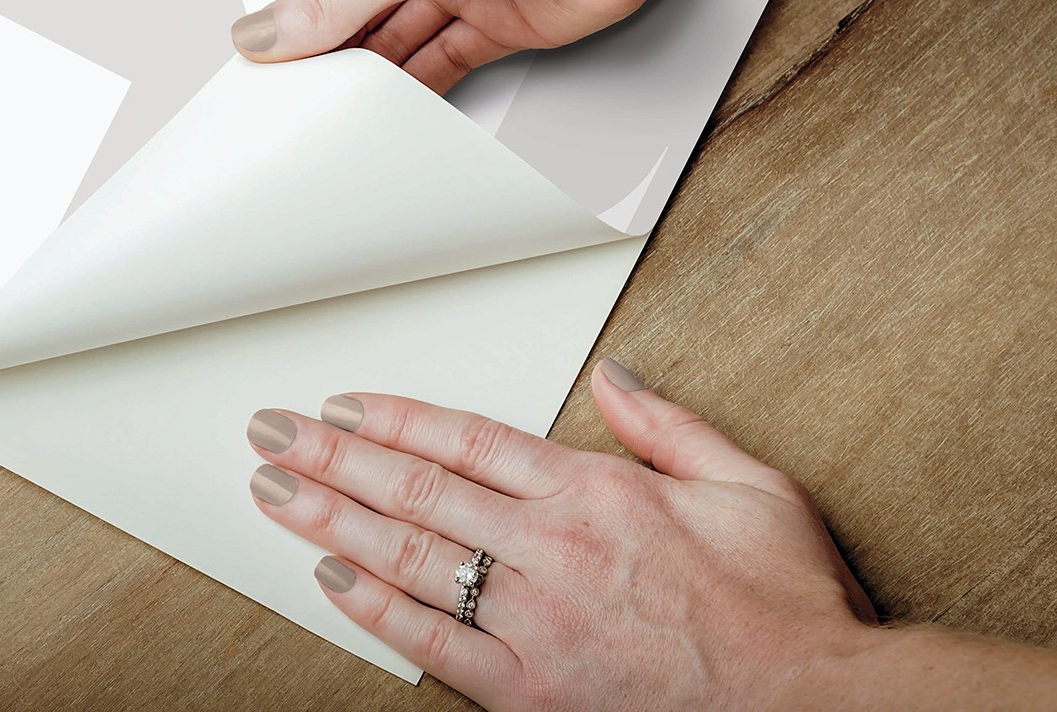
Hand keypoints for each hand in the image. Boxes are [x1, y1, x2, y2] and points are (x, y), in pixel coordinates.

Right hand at [230, 0, 714, 94]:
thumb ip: (330, 1)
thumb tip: (265, 32)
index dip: (289, 21)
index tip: (264, 71)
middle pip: (357, 10)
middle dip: (331, 53)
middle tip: (298, 103)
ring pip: (402, 39)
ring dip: (376, 75)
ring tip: (340, 115)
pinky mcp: (506, 19)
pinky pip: (449, 61)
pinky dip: (423, 87)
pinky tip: (396, 111)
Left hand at [245, 363, 1054, 708]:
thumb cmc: (786, 608)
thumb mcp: (750, 485)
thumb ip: (668, 424)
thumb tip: (613, 377)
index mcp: (595, 494)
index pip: (465, 439)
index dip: (392, 419)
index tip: (339, 405)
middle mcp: (554, 553)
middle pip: (416, 490)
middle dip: (330, 458)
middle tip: (270, 434)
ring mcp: (539, 626)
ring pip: (411, 559)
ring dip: (330, 521)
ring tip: (274, 492)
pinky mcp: (537, 695)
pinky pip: (438, 648)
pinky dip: (378, 614)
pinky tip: (332, 583)